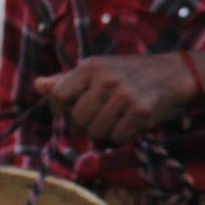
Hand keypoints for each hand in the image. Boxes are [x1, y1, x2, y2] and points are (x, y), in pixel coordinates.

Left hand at [34, 52, 196, 143]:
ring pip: (97, 132)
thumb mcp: (94, 70)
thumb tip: (37, 86)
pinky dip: (121, 135)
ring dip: (103, 132)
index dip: (58, 109)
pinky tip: (128, 122)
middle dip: (83, 125)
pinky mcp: (141, 112)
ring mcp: (124, 96)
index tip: (65, 112)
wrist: (168, 74)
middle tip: (95, 117)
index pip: (58, 94)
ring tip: (113, 118)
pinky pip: (118, 137)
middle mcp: (105, 80)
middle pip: (78, 119)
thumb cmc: (124, 73)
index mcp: (89, 66)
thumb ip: (65, 80)